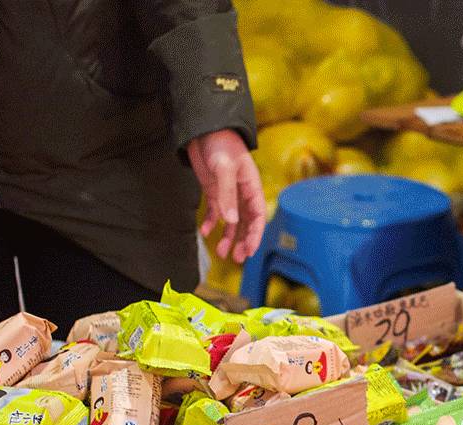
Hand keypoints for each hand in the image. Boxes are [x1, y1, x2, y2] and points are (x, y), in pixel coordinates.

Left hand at [188, 129, 265, 262]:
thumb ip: (227, 195)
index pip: (258, 216)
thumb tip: (230, 221)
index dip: (255, 235)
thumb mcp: (224, 168)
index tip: (249, 251)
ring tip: (221, 253)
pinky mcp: (214, 191)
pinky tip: (204, 232)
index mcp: (252, 187)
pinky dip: (211, 223)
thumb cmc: (221, 144)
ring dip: (227, 238)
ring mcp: (228, 193)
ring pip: (231, 221)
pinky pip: (215, 212)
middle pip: (246, 223)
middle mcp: (242, 193)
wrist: (204, 128)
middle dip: (242, 241)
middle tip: (236, 258)